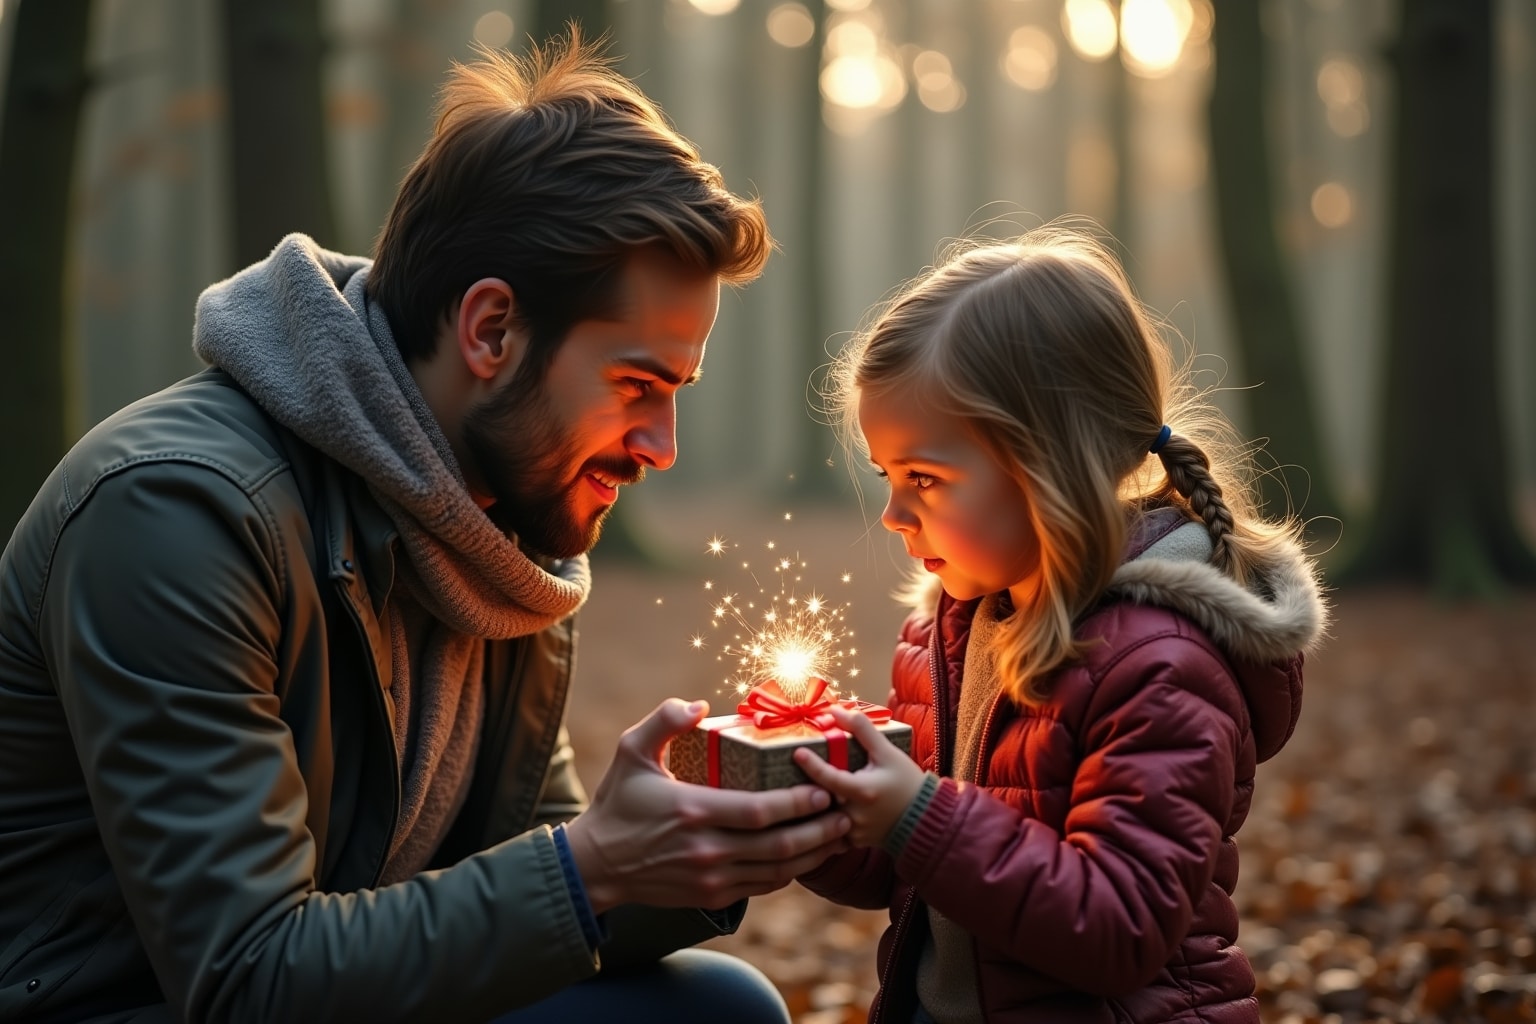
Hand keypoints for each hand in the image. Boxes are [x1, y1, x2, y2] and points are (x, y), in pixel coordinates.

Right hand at [563, 698, 851, 913]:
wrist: (597, 864)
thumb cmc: (618, 802)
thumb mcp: (631, 751)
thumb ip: (663, 720)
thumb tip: (697, 703)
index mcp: (693, 811)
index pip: (760, 812)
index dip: (797, 803)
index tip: (823, 789)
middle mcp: (707, 850)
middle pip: (779, 845)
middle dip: (819, 830)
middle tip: (845, 812)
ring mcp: (711, 878)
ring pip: (777, 872)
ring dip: (813, 855)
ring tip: (838, 835)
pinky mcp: (711, 896)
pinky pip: (761, 887)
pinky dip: (789, 873)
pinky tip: (805, 856)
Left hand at [792, 705, 926, 848]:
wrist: (926, 818)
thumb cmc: (907, 782)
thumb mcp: (887, 752)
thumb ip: (862, 730)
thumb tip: (835, 710)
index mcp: (862, 792)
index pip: (829, 778)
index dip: (812, 765)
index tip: (797, 753)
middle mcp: (854, 815)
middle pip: (821, 798)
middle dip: (809, 786)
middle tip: (795, 772)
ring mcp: (852, 832)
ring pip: (823, 817)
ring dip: (815, 804)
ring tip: (802, 791)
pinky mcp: (853, 842)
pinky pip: (831, 831)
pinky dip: (826, 818)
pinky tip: (820, 808)